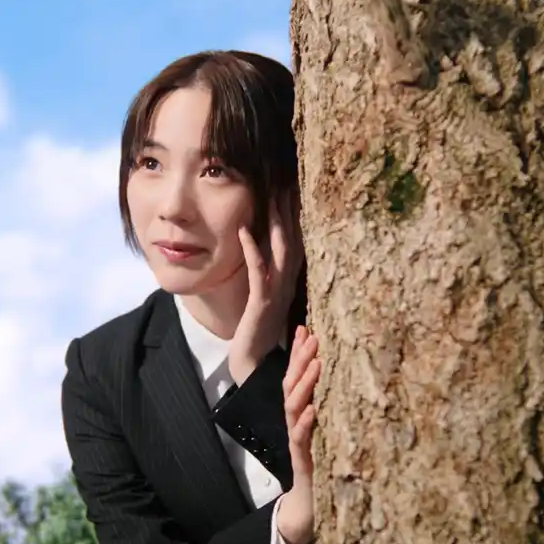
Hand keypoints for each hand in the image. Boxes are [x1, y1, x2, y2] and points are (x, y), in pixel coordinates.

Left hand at [229, 192, 303, 385]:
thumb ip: (270, 273)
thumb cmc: (257, 330)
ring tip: (271, 195)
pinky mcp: (262, 303)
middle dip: (292, 209)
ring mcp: (278, 292)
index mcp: (290, 280)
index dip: (298, 214)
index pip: (298, 240)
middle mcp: (289, 283)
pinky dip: (252, 249)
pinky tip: (244, 230)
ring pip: (281, 251)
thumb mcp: (266, 296)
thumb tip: (266, 247)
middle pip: (295, 239)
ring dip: (277, 223)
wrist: (253, 363)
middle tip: (289, 179)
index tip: (296, 186)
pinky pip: (259, 271)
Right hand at [276, 325, 319, 543]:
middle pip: (292, 386)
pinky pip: (301, 438)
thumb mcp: (326, 433)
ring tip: (316, 364)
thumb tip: (344, 383)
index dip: (298, 354)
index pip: (296, 379)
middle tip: (312, 335)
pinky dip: (306, 422)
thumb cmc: (321, 466)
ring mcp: (298, 440)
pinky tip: (313, 409)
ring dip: (304, 384)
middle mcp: (295, 423)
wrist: (308, 505)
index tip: (305, 328)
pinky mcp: (304, 459)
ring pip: (294, 407)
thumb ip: (329, 409)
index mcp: (300, 415)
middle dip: (300, 360)